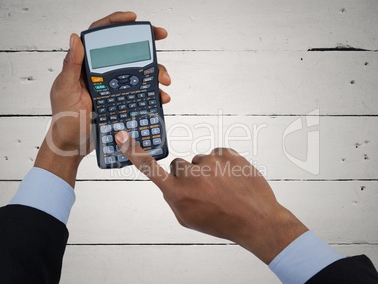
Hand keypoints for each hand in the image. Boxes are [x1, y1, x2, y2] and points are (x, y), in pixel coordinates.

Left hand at [47, 11, 170, 155]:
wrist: (73, 144)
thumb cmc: (64, 118)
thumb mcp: (65, 90)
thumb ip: (71, 66)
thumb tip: (75, 38)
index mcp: (86, 66)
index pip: (100, 37)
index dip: (117, 23)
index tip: (134, 18)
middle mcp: (101, 73)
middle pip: (126, 53)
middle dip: (145, 47)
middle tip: (160, 41)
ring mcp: (113, 87)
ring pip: (138, 73)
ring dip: (155, 73)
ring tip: (164, 80)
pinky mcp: (122, 101)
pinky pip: (141, 94)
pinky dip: (154, 93)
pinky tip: (161, 96)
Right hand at [115, 131, 307, 263]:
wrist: (256, 219)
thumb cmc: (222, 221)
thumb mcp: (188, 219)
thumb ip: (174, 198)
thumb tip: (172, 181)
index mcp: (178, 193)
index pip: (150, 168)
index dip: (133, 151)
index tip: (122, 136)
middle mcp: (191, 175)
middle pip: (179, 165)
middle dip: (188, 174)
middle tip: (205, 189)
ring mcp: (210, 161)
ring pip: (200, 160)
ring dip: (208, 170)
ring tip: (223, 187)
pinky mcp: (227, 154)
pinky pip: (218, 154)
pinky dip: (223, 164)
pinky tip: (232, 178)